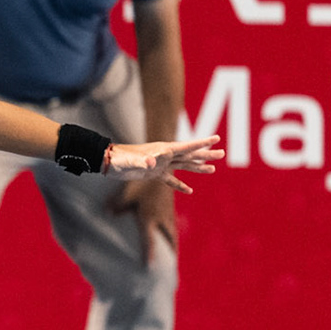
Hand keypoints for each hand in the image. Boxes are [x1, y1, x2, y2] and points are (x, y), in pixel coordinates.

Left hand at [104, 135, 222, 191]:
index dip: (202, 143)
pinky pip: (171, 180)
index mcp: (163, 150)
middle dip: (206, 155)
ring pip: (184, 166)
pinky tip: (190, 191)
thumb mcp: (131, 161)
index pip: (187, 146)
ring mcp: (160, 165)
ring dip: (198, 168)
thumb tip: (153, 162)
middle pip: (190, 155)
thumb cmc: (119, 160)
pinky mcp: (154, 174)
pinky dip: (180, 185)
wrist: (108, 163)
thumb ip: (142, 161)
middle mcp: (165, 156)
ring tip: (213, 170)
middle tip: (222, 154)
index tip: (216, 138)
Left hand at [112, 178, 175, 263]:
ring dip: (173, 246)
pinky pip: (172, 225)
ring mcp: (167, 213)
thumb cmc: (141, 181)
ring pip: (172, 233)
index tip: (150, 268)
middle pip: (168, 240)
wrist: (161, 167)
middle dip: (170, 254)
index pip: (149, 240)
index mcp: (149, 217)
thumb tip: (106, 213)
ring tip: (173, 257)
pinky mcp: (169, 208)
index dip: (150, 254)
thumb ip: (117, 205)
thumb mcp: (127, 193)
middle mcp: (160, 218)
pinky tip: (171, 239)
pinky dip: (172, 235)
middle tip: (171, 268)